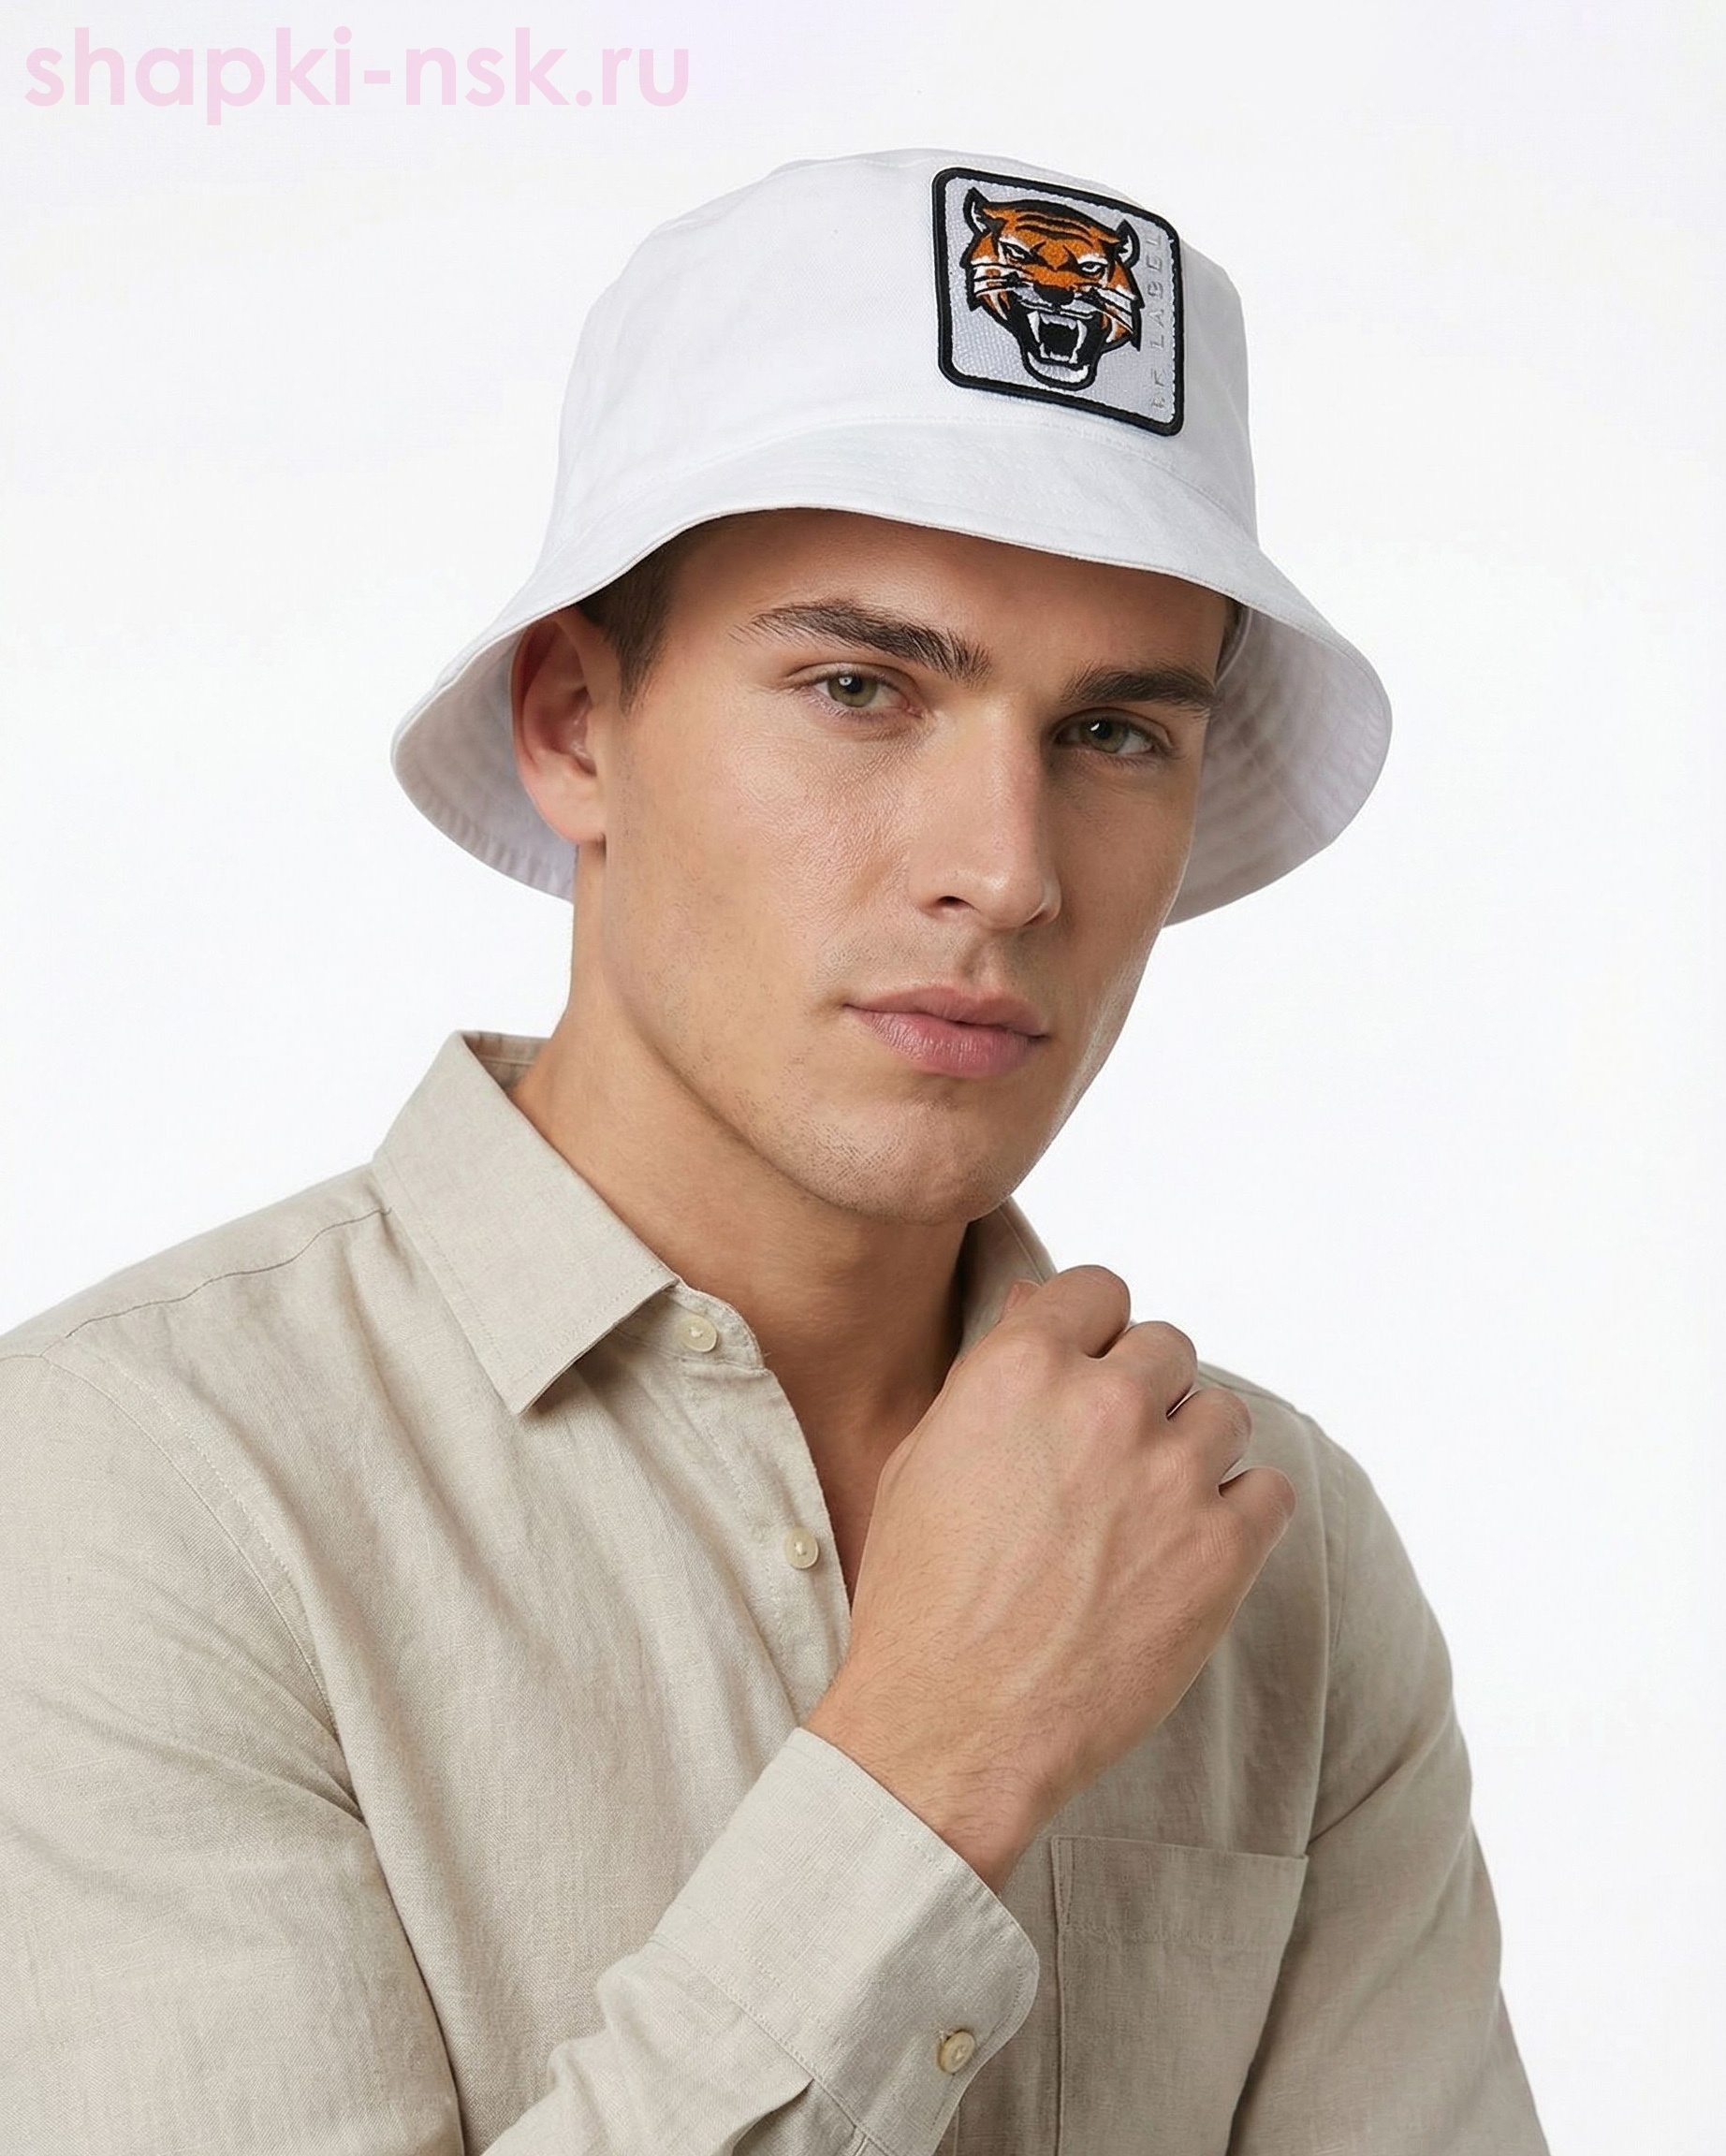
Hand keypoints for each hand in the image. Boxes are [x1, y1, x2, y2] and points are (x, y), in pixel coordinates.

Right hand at [804, 1266, 1296, 1890]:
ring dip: (1193, 1449)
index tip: (1091, 1371)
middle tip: (1113, 1459)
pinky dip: (1242, 1513)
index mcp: (1019, 1368)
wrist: (951, 1727)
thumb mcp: (926, 1457)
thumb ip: (992, 1373)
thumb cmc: (922, 1596)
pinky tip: (1194, 1547)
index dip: (1095, 1331)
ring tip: (1150, 1511)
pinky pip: (1270, 1490)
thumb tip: (1038, 1306)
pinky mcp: (1222, 1551)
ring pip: (1223, 1412)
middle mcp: (1102, 1404)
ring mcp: (1170, 1475)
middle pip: (1167, 1346)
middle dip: (1144, 1392)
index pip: (1099, 1290)